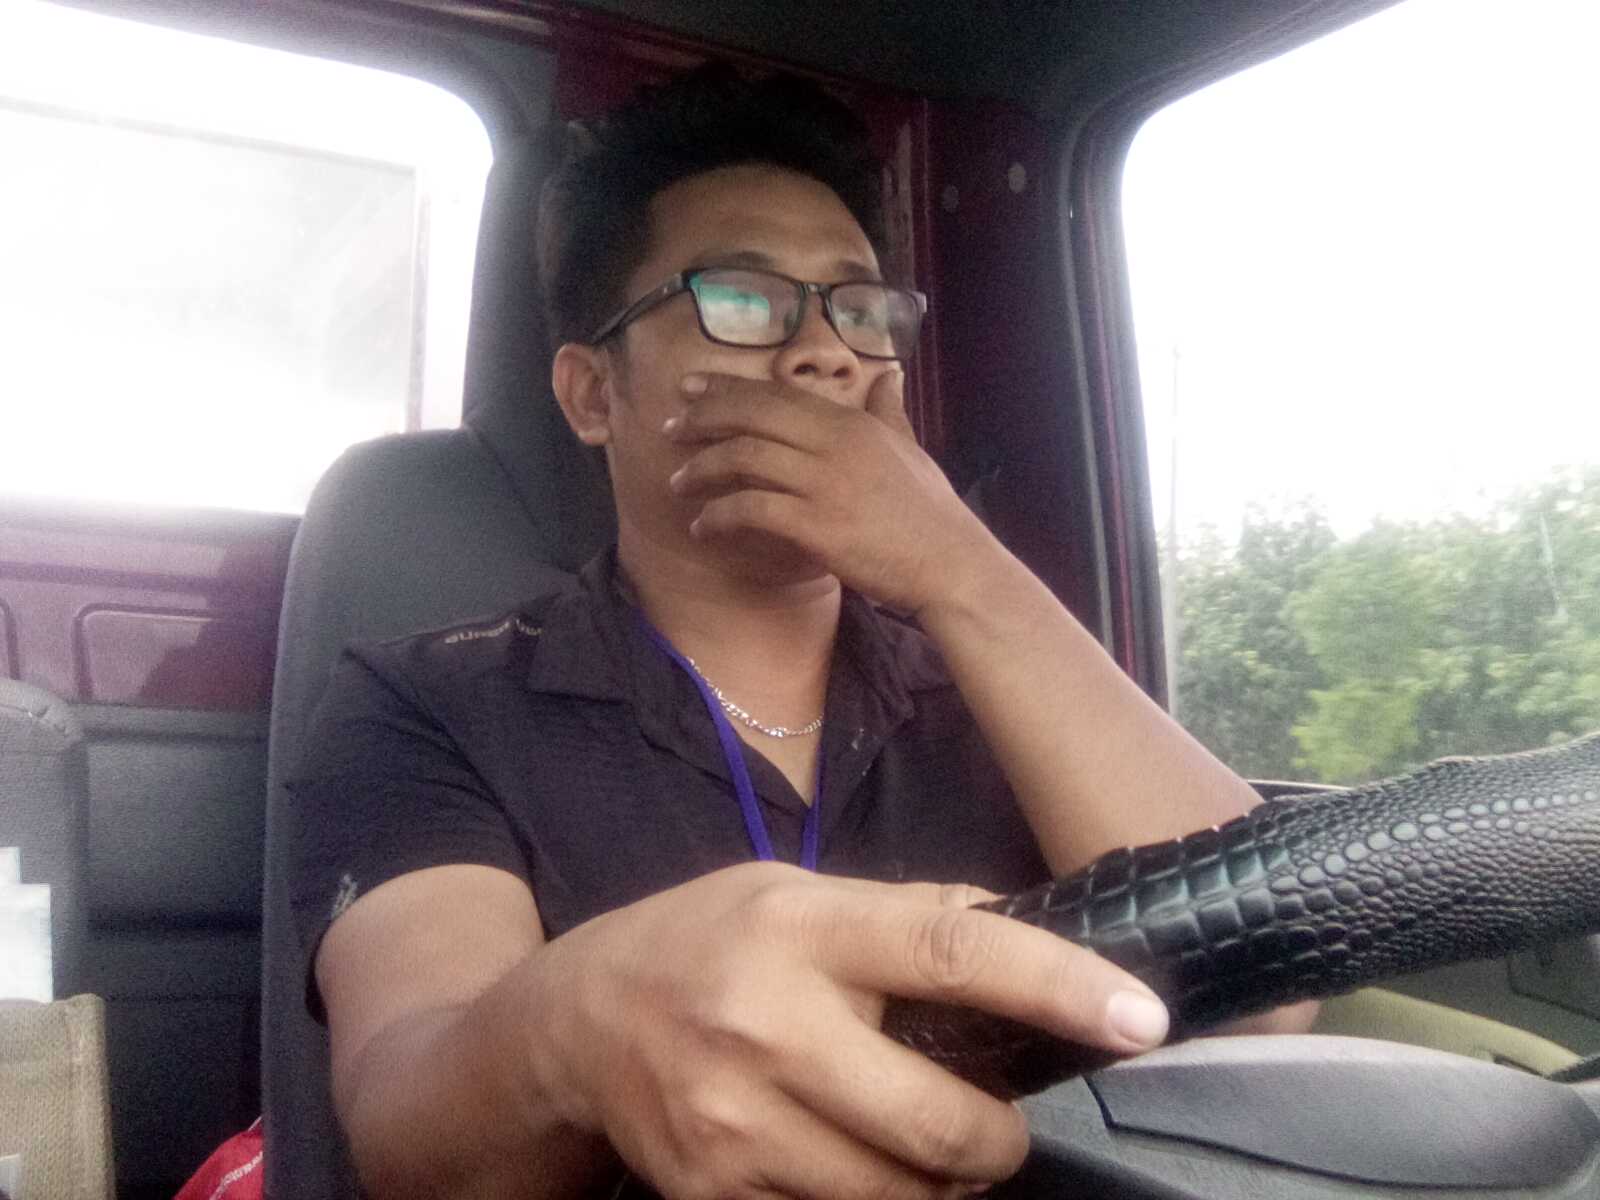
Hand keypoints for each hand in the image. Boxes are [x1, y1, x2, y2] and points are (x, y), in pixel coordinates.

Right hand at [525, 863, 1169, 1199]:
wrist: (572, 1024)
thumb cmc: (705, 941)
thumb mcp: (795, 891)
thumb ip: (906, 912)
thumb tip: (1024, 926)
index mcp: (801, 928)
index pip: (950, 952)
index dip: (1056, 985)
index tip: (1142, 1015)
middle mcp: (767, 1026)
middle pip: (939, 1121)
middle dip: (1000, 1140)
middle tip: (1001, 1123)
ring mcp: (736, 1126)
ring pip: (899, 1196)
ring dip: (941, 1182)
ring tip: (922, 1142)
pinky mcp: (716, 1196)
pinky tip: (850, 1159)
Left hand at [664, 372, 993, 614]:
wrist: (949, 564)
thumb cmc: (929, 511)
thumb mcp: (910, 447)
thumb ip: (890, 409)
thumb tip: (890, 374)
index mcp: (851, 422)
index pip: (776, 393)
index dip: (726, 388)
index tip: (689, 387)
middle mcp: (833, 443)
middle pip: (751, 416)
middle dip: (702, 418)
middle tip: (670, 429)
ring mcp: (823, 484)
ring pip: (743, 460)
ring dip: (701, 470)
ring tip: (678, 483)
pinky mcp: (815, 526)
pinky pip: (750, 510)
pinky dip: (718, 517)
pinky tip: (703, 528)